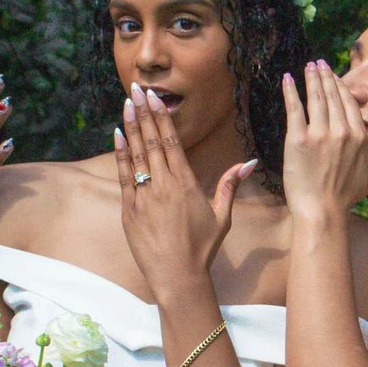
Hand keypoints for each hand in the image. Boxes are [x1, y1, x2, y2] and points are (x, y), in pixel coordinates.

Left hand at [114, 86, 254, 296]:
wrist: (178, 277)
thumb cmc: (202, 249)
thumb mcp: (222, 216)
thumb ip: (230, 186)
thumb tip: (249, 162)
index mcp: (187, 184)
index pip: (173, 141)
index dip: (162, 117)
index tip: (155, 98)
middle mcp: (164, 185)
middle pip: (153, 141)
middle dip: (144, 113)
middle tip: (136, 89)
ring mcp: (144, 197)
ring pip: (137, 155)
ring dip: (131, 127)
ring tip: (126, 104)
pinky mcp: (129, 210)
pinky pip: (124, 176)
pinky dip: (121, 155)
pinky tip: (118, 135)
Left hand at [281, 61, 367, 222]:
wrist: (321, 212)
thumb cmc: (345, 197)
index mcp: (359, 138)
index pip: (349, 104)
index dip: (340, 87)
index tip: (333, 76)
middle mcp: (341, 132)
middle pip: (332, 97)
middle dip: (325, 77)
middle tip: (318, 64)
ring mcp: (319, 135)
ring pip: (315, 98)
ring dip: (311, 79)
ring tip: (308, 66)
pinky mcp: (298, 140)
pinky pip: (295, 109)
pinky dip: (290, 92)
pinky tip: (287, 79)